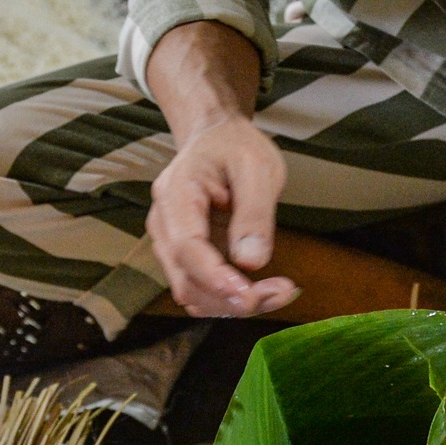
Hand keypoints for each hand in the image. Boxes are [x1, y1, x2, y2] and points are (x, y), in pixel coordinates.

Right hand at [148, 116, 295, 316]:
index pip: (187, 248)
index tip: (250, 296)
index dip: (216, 278)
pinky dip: (230, 299)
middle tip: (282, 293)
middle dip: (231, 299)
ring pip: (193, 294)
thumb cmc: (234, 147)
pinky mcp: (185, 259)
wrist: (215, 139)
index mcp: (176, 194)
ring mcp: (170, 245)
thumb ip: (255, 213)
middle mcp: (164, 225)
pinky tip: (263, 291)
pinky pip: (203, 291)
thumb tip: (251, 261)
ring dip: (233, 305)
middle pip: (187, 281)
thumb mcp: (257, 166)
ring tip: (278, 292)